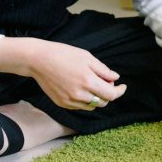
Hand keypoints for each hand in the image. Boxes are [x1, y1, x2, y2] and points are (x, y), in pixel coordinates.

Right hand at [3, 39, 126, 110]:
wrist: (39, 60)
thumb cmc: (64, 54)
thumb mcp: (87, 57)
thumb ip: (103, 70)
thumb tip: (115, 79)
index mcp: (88, 81)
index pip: (111, 95)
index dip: (119, 91)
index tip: (123, 86)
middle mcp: (79, 95)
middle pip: (102, 102)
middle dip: (108, 94)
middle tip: (106, 81)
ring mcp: (69, 101)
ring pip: (91, 106)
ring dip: (97, 98)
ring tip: (93, 83)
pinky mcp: (61, 103)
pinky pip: (80, 106)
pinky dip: (85, 100)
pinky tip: (81, 88)